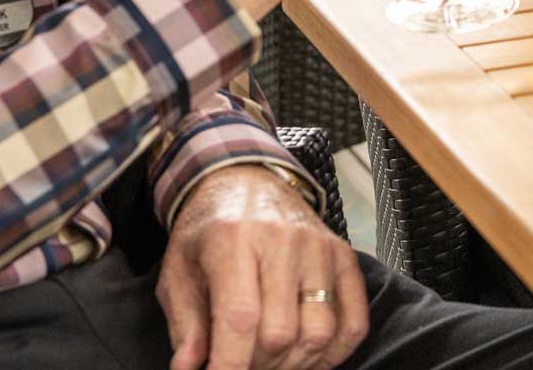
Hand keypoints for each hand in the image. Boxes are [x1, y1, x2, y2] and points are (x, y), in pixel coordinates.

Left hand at [158, 166, 368, 369]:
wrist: (247, 181)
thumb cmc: (208, 231)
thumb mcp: (179, 270)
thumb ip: (185, 323)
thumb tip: (190, 368)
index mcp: (232, 239)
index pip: (239, 318)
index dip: (229, 365)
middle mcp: (282, 240)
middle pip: (280, 333)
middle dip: (257, 365)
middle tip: (241, 362)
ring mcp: (318, 248)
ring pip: (319, 333)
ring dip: (293, 363)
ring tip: (270, 360)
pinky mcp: (343, 256)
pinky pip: (353, 322)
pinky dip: (334, 353)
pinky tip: (307, 356)